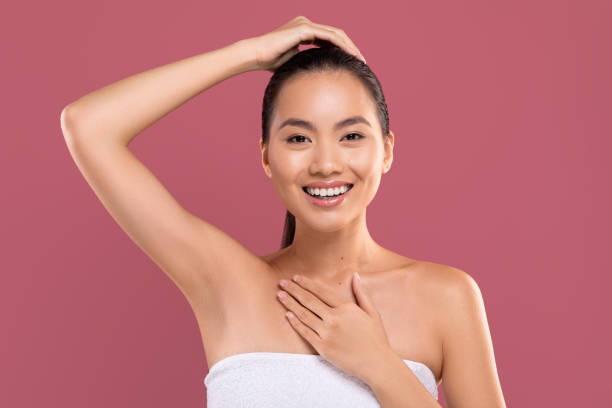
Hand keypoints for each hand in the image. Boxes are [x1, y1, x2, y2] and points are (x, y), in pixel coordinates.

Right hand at [244, 16, 365, 71]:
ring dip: (350, 46)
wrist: (256, 55)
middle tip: (362, 61)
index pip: (329, 39)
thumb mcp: (294, 62)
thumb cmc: (271, 62)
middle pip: (335, 35)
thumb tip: (318, 74)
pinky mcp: (304, 28)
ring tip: (360, 59)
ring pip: (335, 34)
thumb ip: (307, 62)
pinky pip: (329, 36)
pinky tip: (350, 55)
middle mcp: (306, 24)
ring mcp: (306, 24)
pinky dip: (341, 45)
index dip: (342, 49)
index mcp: (304, 31)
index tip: (352, 62)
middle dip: (350, 48)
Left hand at [276, 272, 391, 380]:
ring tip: (280, 295)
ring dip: (290, 304)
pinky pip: (305, 333)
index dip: (307, 283)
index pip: (322, 291)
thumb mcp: (372, 312)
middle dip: (294, 290)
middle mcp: (335, 318)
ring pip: (304, 315)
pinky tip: (287, 315)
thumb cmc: (376, 338)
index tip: (296, 277)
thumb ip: (362, 293)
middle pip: (309, 300)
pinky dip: (295, 323)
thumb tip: (355, 275)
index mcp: (346, 308)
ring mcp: (327, 333)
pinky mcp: (322, 347)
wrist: (376, 364)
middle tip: (282, 282)